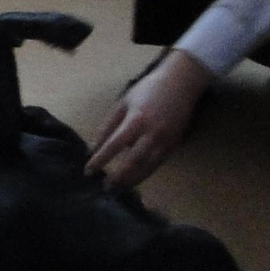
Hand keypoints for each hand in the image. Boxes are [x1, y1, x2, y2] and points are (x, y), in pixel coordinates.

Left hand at [87, 50, 210, 191]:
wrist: (181, 83)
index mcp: (136, 120)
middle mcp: (152, 133)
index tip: (88, 171)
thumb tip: (93, 148)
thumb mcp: (123, 103)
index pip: (114, 145)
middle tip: (105, 187)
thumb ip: (108, 126)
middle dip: (119, 176)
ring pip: (148, 167)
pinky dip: (145, 173)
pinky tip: (134, 178)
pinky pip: (158, 164)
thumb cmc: (147, 90)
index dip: (100, 160)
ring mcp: (165, 140)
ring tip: (119, 188)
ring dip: (132, 179)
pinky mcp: (174, 144)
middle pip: (133, 161)